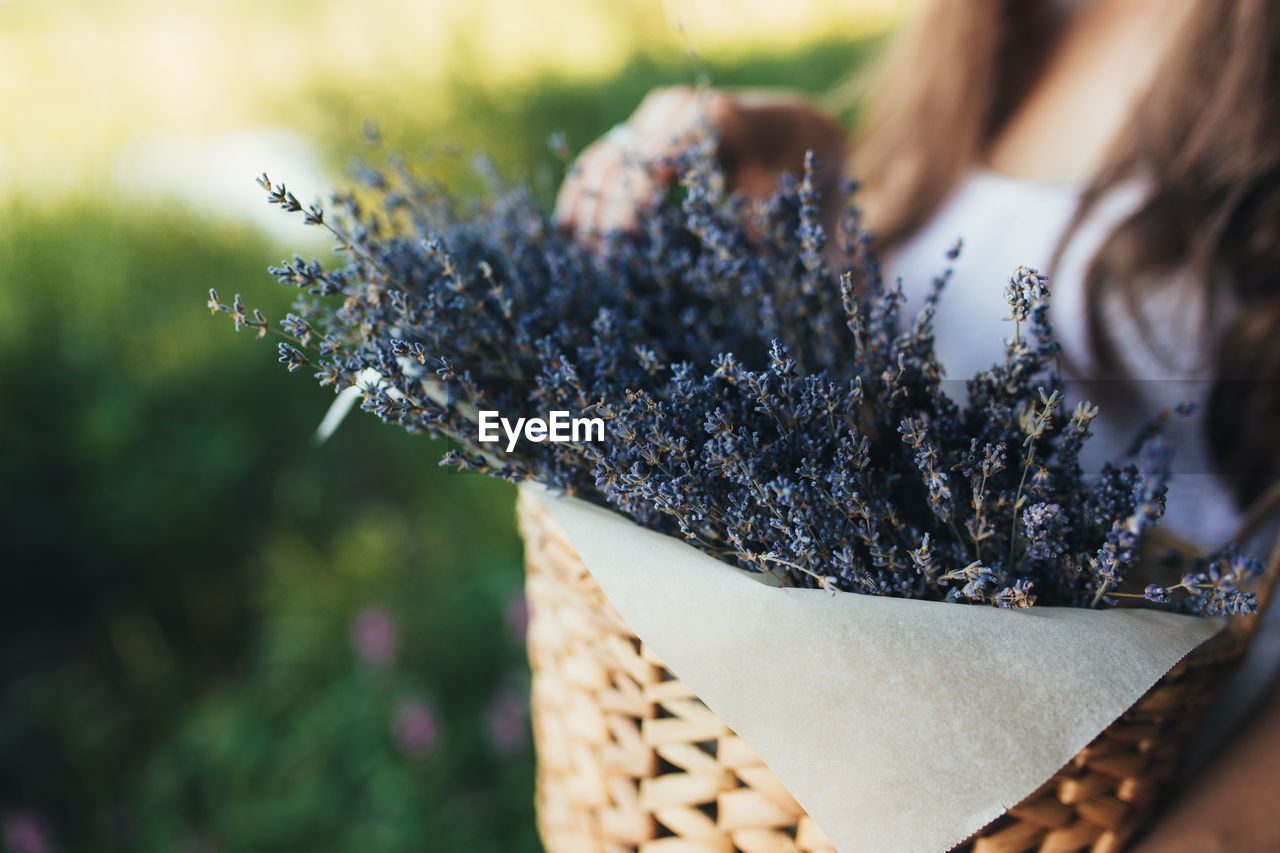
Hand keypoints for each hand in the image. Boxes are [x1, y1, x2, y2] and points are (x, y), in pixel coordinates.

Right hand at [554, 85, 846, 236]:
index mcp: (716, 118)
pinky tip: (568, 233)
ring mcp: (654, 119)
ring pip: (603, 159)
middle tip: (600, 264)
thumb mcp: (796, 205)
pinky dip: (582, 196)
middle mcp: (679, 110)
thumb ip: (763, 227)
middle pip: (624, 158)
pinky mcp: (640, 134)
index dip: (635, 198)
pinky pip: (598, 162)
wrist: (797, 141)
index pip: (659, 156)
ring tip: (581, 258)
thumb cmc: (799, 179)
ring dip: (587, 208)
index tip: (622, 242)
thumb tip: (721, 259)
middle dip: (607, 212)